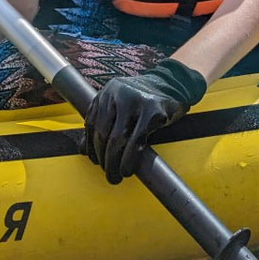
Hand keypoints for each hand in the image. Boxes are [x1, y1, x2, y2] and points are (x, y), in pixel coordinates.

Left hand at [83, 58, 206, 184]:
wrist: (174, 84)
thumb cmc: (144, 100)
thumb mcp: (119, 105)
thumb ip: (102, 122)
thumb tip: (83, 150)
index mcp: (108, 91)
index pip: (92, 123)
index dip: (91, 147)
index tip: (96, 162)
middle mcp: (119, 92)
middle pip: (103, 133)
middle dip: (104, 159)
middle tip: (109, 174)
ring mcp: (136, 99)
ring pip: (117, 139)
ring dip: (115, 163)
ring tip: (118, 175)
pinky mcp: (153, 109)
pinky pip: (137, 140)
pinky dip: (130, 158)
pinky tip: (129, 168)